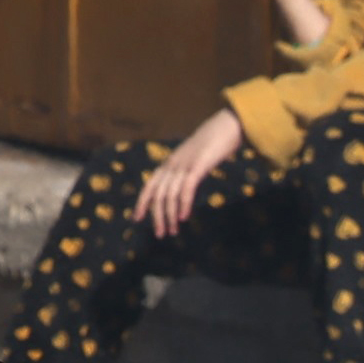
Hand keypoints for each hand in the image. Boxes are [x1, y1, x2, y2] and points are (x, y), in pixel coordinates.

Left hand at [136, 108, 249, 237]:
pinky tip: (184, 217)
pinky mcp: (197, 166)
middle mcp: (172, 165)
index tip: (137, 219)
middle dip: (156, 216)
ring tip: (172, 231)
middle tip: (160, 234)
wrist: (226, 128)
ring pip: (170, 195)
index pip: (150, 186)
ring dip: (169, 216)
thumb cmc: (213, 145)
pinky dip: (184, 204)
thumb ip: (186, 172)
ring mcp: (184, 165)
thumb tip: (184, 187)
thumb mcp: (194, 160)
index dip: (142, 203)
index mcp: (169, 164)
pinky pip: (186, 189)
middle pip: (158, 194)